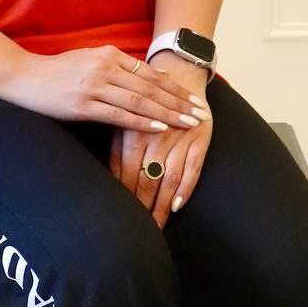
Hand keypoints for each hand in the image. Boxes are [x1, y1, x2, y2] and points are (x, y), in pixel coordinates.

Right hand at [9, 44, 209, 132]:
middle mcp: (105, 67)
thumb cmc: (58, 71)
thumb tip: (148, 77)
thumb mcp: (90, 60)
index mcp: (109, 54)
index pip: (151, 73)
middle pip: (151, 87)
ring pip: (140, 101)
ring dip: (167, 113)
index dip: (175, 87)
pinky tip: (159, 128)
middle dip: (179, 102)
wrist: (24, 76)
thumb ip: (117, 66)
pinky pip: (119, 115)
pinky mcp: (83, 104)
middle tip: (201, 113)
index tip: (194, 98)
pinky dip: (141, 122)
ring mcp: (95, 86)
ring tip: (187, 123)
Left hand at [108, 51, 212, 228]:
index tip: (119, 220)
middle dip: (141, 209)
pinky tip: (177, 205)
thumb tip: (107, 181)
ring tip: (156, 227)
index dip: (123, 198)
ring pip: (168, 179)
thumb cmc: (143, 100)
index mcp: (133, 132)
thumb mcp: (124, 119)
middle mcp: (156, 136)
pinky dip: (185, 188)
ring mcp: (179, 138)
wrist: (177, 72)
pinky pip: (193, 168)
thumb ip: (116, 148)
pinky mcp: (200, 138)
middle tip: (137, 233)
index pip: (126, 174)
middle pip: (146, 180)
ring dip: (162, 206)